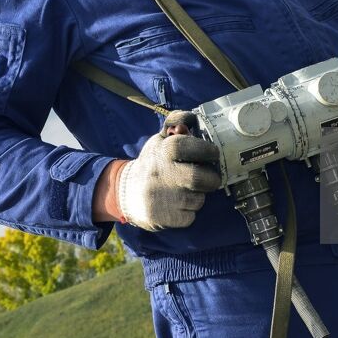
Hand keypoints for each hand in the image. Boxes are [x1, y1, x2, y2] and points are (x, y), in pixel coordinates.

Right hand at [117, 111, 221, 230]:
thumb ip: (176, 126)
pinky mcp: (160, 218)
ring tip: (187, 191)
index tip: (213, 154)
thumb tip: (191, 118)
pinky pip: (189, 217)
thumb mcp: (159, 141)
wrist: (124, 193)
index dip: (206, 150)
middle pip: (199, 178)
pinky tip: (178, 205)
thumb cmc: (152, 163)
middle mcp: (160, 174)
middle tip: (210, 178)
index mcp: (161, 151)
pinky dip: (189, 212)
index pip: (187, 146)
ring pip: (197, 200)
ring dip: (199, 196)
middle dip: (211, 179)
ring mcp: (160, 198)